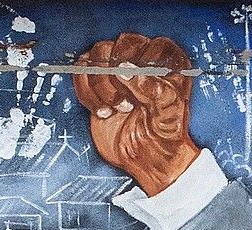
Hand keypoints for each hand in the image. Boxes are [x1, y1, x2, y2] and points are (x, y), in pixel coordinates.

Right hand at [74, 33, 200, 194]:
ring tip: (116, 109)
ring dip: (102, 85)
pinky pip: (82, 71)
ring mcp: (118, 69)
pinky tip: (102, 111)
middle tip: (127, 104)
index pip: (154, 46)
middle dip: (120, 77)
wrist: (147, 161)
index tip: (142, 95)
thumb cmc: (165, 138)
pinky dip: (87, 93)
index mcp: (170, 63)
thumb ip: (151, 89)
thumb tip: (123, 68)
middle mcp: (144, 60)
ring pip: (98, 55)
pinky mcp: (97, 82)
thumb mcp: (167, 115)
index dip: (145, 70)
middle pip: (121, 44)